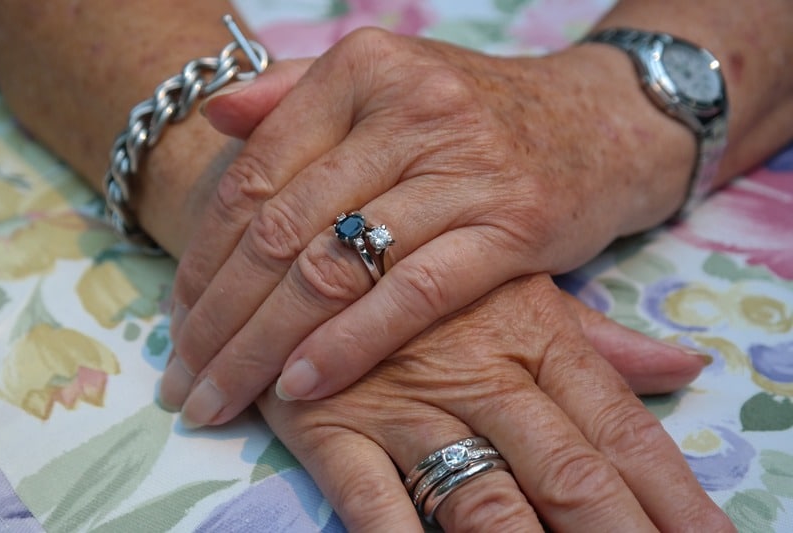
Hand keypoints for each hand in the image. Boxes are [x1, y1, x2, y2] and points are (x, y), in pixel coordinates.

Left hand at [162, 38, 703, 424]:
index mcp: (365, 69)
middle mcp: (412, 109)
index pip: (256, 174)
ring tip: (225, 393)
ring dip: (268, 343)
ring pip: (337, 266)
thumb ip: (299, 92)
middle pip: (284, 229)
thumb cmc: (478, 115)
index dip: (205, 254)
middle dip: (221, 316)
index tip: (178, 316)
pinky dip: (351, 343)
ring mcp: (465, 166)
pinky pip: (413, 294)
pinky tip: (303, 384)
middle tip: (185, 375)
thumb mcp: (390, 84)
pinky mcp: (512, 224)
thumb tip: (218, 117)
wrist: (597, 123)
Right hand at [257, 274, 731, 531]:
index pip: (624, 430)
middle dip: (618, 532)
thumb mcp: (521, 290)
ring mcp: (407, 403)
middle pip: (570, 474)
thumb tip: (685, 368)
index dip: (673, 494)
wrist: (310, 241)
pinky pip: (370, 497)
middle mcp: (484, 378)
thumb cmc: (426, 272)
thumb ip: (599, 343)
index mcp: (538, 339)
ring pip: (483, 498)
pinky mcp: (333, 424)